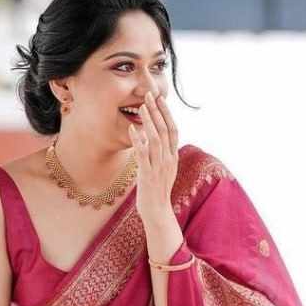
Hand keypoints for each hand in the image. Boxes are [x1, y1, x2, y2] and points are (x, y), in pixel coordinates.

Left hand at [128, 91, 179, 227]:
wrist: (157, 212)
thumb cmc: (156, 190)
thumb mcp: (161, 169)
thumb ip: (158, 153)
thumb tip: (150, 136)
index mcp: (173, 157)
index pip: (173, 129)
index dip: (166, 113)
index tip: (160, 99)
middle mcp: (168, 159)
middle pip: (165, 130)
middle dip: (158, 111)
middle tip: (150, 94)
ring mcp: (159, 167)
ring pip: (156, 139)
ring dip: (149, 121)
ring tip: (142, 106)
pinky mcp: (148, 175)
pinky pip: (143, 154)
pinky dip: (138, 140)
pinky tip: (132, 129)